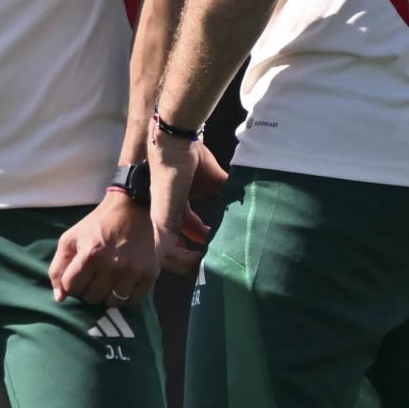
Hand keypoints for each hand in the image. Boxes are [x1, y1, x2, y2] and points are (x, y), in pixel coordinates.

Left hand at [49, 189, 158, 304]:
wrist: (130, 209)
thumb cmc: (95, 225)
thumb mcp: (70, 239)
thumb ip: (58, 268)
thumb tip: (59, 298)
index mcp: (90, 255)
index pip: (71, 288)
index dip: (71, 282)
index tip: (77, 273)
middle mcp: (113, 265)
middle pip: (91, 298)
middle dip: (88, 289)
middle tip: (93, 274)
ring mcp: (133, 271)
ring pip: (112, 303)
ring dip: (106, 294)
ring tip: (107, 279)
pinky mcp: (149, 274)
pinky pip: (133, 301)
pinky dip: (125, 296)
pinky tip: (122, 282)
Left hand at [149, 132, 222, 273]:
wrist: (174, 143)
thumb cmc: (189, 155)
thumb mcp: (213, 177)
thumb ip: (225, 188)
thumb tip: (246, 196)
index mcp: (177, 205)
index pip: (189, 230)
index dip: (203, 240)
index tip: (219, 246)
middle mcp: (168, 214)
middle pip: (178, 245)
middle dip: (194, 257)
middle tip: (214, 260)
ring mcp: (162, 220)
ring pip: (170, 253)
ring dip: (189, 262)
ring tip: (208, 264)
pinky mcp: (162, 221)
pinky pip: (167, 249)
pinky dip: (183, 259)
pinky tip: (201, 260)